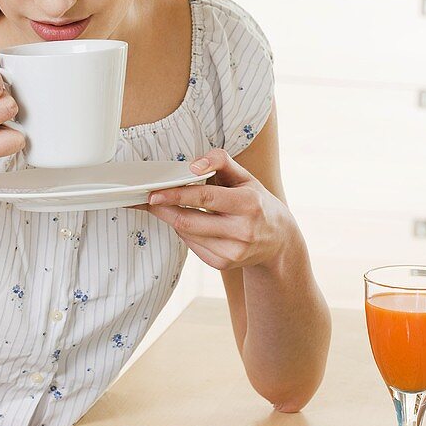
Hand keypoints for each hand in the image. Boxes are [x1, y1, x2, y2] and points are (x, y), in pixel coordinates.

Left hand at [141, 148, 293, 271]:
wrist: (278, 240)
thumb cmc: (257, 202)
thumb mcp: (246, 176)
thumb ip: (220, 161)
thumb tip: (193, 165)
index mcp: (248, 203)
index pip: (205, 198)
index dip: (176, 195)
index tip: (154, 193)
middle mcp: (242, 231)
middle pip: (189, 221)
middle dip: (163, 210)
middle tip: (147, 199)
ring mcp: (233, 252)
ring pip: (188, 234)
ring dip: (171, 219)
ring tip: (164, 207)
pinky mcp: (224, 264)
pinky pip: (193, 247)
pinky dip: (185, 232)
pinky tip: (189, 222)